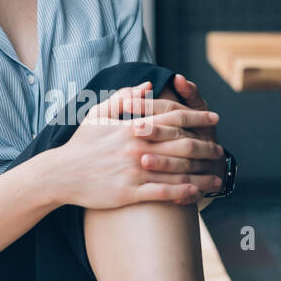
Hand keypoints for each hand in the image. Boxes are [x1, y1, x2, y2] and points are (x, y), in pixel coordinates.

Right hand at [52, 81, 224, 208]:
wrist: (60, 174)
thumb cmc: (80, 145)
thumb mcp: (98, 114)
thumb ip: (124, 98)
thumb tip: (147, 86)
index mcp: (133, 126)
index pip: (174, 118)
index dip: (198, 117)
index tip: (214, 118)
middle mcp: (137, 147)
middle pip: (183, 144)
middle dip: (206, 148)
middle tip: (220, 151)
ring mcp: (134, 170)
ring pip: (178, 171)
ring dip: (201, 174)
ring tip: (215, 178)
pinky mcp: (129, 192)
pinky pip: (163, 193)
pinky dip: (182, 193)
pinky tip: (196, 194)